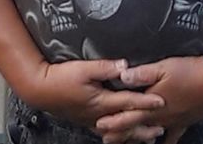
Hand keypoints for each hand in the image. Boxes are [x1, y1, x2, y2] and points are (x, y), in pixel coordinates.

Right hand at [29, 58, 165, 132]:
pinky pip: (106, 131)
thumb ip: (105, 67)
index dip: (146, 102)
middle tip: (160, 128)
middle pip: (126, 122)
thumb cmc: (61, 78)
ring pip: (117, 130)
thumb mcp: (84, 68)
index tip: (161, 102)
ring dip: (133, 134)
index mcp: (101, 101)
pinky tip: (121, 136)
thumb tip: (125, 66)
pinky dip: (118, 135)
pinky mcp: (85, 120)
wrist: (40, 90)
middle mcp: (98, 114)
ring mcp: (91, 120)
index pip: (128, 102)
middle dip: (144, 126)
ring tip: (147, 137)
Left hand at [95, 56, 202, 143]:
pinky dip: (167, 140)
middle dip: (122, 132)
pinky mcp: (185, 120)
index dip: (114, 120)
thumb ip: (142, 74)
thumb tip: (121, 75)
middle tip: (107, 139)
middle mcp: (161, 117)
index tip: (100, 125)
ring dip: (139, 137)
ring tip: (129, 142)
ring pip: (152, 132)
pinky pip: (174, 135)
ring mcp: (173, 121)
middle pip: (138, 126)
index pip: (129, 115)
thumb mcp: (163, 67)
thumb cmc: (188, 71)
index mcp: (152, 104)